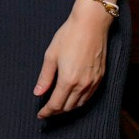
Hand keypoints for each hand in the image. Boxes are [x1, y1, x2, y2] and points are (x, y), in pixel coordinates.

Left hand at [34, 3, 110, 118]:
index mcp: (68, 80)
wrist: (91, 24)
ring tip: (58, 106)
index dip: (47, 112)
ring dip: (68, 108)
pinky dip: (80, 101)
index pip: (56, 104)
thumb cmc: (69, 36)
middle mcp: (82, 84)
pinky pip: (89, 96)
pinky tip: (73, 98)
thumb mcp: (51, 55)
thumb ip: (45, 77)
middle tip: (47, 111)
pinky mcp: (101, 77)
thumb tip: (38, 93)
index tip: (40, 115)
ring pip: (80, 104)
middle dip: (56, 111)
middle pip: (68, 107)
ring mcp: (93, 81)